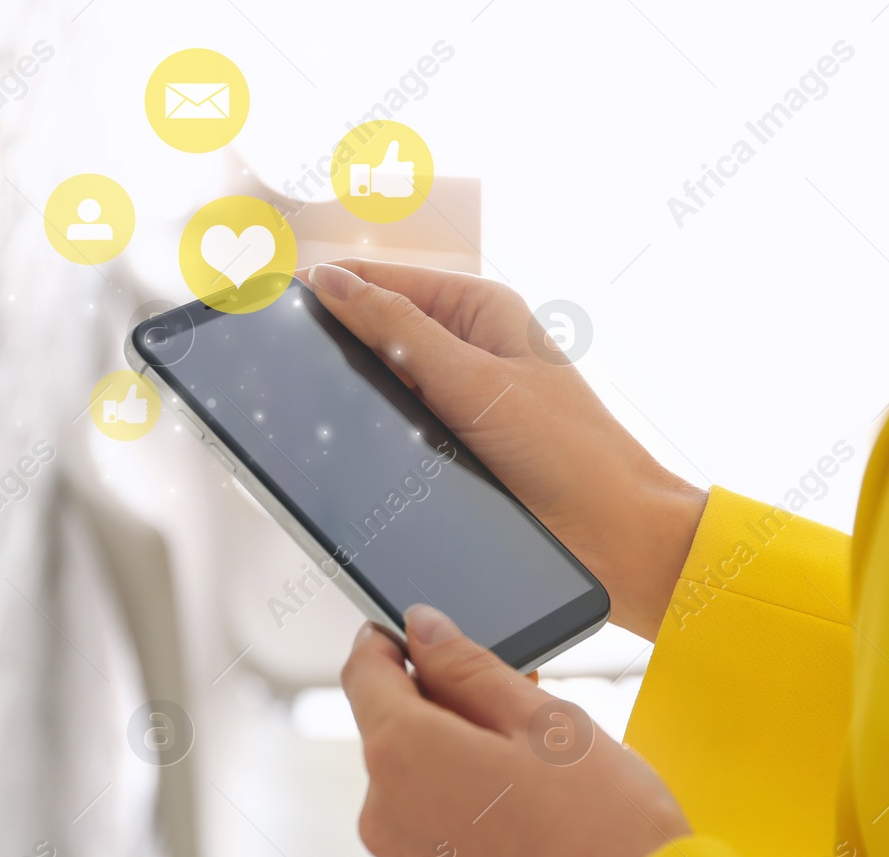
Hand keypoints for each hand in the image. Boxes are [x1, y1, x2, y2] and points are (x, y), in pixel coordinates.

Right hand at [305, 260, 705, 639]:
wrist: (612, 542)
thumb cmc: (572, 454)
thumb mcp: (475, 379)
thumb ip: (399, 331)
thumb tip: (333, 284)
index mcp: (481, 311)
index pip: (386, 283)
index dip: (331, 289)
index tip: (276, 299)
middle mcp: (467, 352)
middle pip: (377, 336)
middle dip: (334, 349)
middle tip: (280, 362)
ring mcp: (456, 406)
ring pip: (380, 392)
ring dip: (351, 404)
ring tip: (306, 412)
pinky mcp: (450, 455)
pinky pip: (393, 438)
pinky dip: (368, 443)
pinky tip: (342, 451)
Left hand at [341, 605, 690, 856]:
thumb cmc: (601, 824)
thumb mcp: (540, 717)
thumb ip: (468, 665)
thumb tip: (422, 628)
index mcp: (399, 754)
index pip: (363, 671)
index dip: (389, 638)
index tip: (425, 627)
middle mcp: (384, 810)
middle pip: (390, 723)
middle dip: (442, 696)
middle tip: (518, 690)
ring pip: (416, 770)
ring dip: (459, 745)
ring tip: (538, 751)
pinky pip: (433, 814)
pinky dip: (467, 791)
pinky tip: (531, 798)